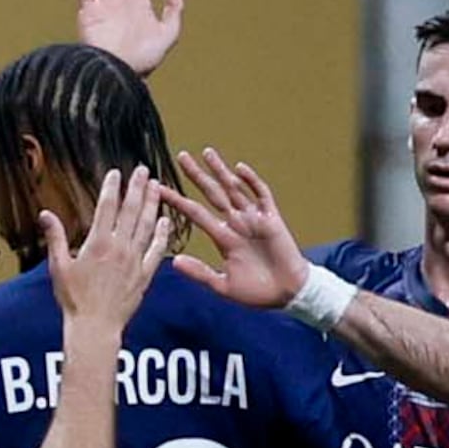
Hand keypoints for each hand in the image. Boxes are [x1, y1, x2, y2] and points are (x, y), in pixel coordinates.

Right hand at [46, 168, 171, 337]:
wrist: (95, 327)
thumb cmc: (74, 299)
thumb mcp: (59, 267)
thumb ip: (55, 237)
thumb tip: (45, 213)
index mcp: (97, 243)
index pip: (106, 207)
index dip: (112, 187)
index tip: (116, 172)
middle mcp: (119, 248)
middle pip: (131, 211)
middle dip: (138, 188)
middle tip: (144, 170)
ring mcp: (134, 261)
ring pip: (146, 226)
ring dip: (152, 204)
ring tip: (157, 186)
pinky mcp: (144, 275)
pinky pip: (157, 251)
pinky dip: (162, 235)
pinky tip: (166, 221)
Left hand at [164, 148, 310, 311]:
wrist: (288, 295)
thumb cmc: (257, 292)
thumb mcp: (223, 285)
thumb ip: (200, 272)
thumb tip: (173, 261)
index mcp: (223, 239)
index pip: (196, 214)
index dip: (178, 201)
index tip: (160, 188)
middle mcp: (236, 224)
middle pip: (213, 194)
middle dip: (198, 175)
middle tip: (182, 156)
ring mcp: (254, 219)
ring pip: (234, 188)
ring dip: (221, 171)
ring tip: (207, 152)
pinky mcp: (272, 218)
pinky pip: (261, 195)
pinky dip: (251, 181)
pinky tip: (239, 169)